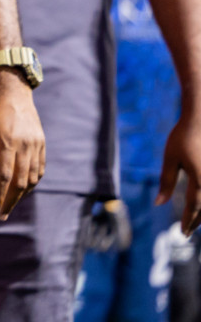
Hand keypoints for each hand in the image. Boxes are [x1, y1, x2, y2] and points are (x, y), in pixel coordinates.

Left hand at [0, 69, 45, 218]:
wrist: (12, 90)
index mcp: (7, 142)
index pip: (4, 177)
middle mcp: (25, 146)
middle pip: (20, 182)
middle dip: (10, 201)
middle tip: (1, 215)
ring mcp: (36, 145)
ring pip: (32, 178)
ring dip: (21, 195)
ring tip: (9, 205)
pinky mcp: (42, 144)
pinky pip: (40, 169)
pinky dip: (32, 182)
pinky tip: (22, 189)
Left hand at [158, 106, 200, 233]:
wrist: (199, 121)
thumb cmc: (182, 138)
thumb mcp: (170, 159)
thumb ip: (166, 182)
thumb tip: (158, 203)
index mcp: (200, 179)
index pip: (194, 207)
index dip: (188, 221)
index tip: (182, 232)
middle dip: (197, 221)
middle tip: (187, 232)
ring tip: (194, 222)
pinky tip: (200, 205)